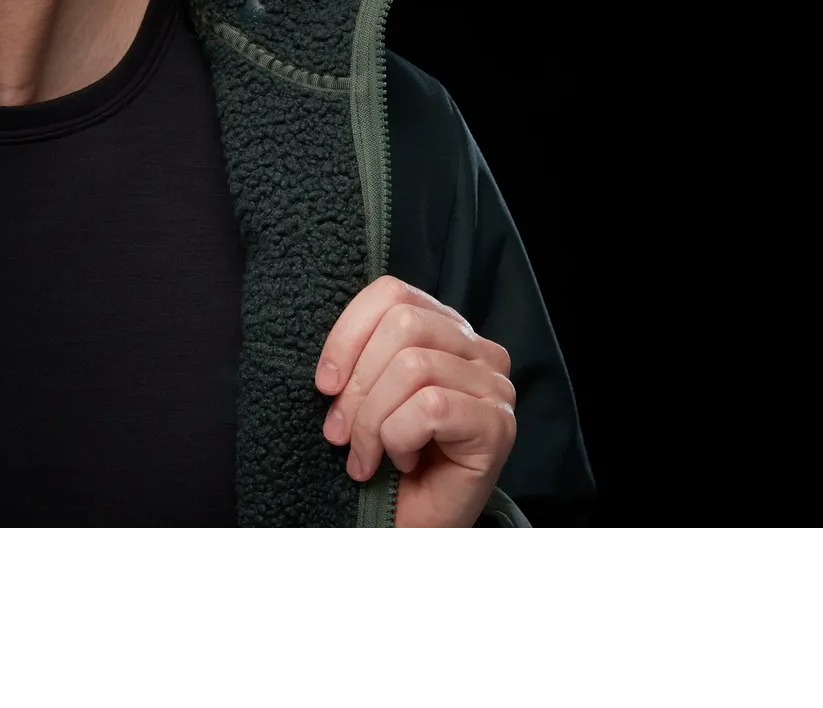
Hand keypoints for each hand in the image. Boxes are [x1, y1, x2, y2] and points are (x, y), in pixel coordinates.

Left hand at [315, 275, 516, 528]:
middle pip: (402, 323)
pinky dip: (399, 437)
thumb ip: (362, 357)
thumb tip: (331, 362)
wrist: (412, 529)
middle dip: (358, 384)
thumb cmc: (386, 461)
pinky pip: (431, 406)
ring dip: (372, 420)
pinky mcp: (498, 425)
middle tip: (339, 433)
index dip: (348, 334)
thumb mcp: (365, 396)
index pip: (393, 292)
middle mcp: (479, 350)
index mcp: (446, 331)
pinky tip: (400, 463)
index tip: (324, 384)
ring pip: (414, 365)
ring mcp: (495, 386)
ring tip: (366, 455)